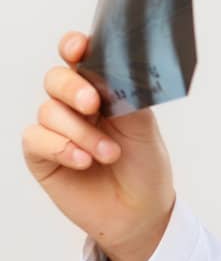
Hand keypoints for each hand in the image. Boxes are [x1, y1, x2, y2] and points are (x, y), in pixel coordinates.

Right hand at [20, 31, 174, 260]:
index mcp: (102, 92)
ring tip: (108, 154)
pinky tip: (83, 161)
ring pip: (49, 111)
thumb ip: (126, 98)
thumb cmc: (145, 168)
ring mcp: (57, 130)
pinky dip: (61, 148)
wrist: (140, 212)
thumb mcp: (144, 129)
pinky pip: (36, 139)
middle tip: (93, 104)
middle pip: (56, 79)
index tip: (78, 48)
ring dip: (81, 132)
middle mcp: (75, 107)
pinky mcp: (42, 156)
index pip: (80, 60)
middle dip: (73, 89)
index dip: (74, 48)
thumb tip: (113, 72)